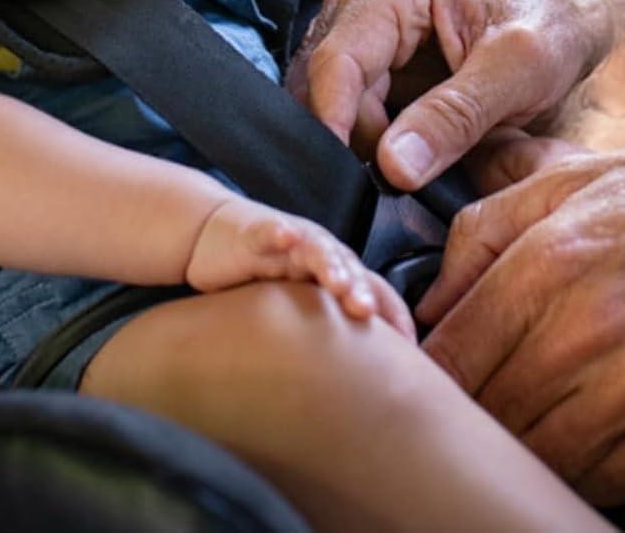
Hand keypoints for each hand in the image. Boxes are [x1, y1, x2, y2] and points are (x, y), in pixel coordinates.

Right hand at [185, 195, 413, 339]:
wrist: (217, 236)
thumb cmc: (265, 275)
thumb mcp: (300, 308)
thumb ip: (330, 337)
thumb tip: (366, 392)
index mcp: (339, 273)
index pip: (376, 291)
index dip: (393, 315)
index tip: (408, 348)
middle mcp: (321, 256)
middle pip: (349, 270)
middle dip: (359, 290)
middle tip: (366, 313)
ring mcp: (290, 243)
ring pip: (316, 249)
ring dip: (328, 263)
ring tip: (336, 281)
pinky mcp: (256, 234)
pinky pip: (269, 232)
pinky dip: (278, 233)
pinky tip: (285, 237)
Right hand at [300, 0, 617, 188]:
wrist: (572, 17)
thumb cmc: (554, 27)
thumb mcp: (518, 73)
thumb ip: (455, 118)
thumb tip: (392, 165)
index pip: (339, 58)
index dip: (333, 121)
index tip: (343, 177)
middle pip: (332, 80)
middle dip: (357, 135)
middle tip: (404, 178)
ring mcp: (366, 16)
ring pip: (334, 92)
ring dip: (365, 135)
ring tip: (418, 159)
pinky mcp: (373, 45)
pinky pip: (351, 96)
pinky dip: (373, 129)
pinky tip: (410, 145)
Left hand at [415, 133, 624, 503]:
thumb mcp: (557, 184)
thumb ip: (479, 236)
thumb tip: (427, 301)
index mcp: (547, 259)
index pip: (454, 352)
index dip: (424, 375)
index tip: (416, 377)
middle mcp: (589, 325)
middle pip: (492, 409)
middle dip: (467, 412)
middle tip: (461, 404)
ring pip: (543, 453)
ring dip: (518, 446)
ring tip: (515, 422)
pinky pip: (607, 477)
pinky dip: (580, 470)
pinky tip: (573, 440)